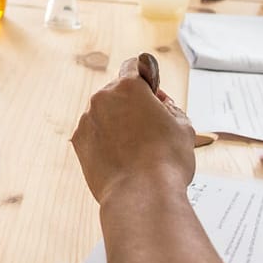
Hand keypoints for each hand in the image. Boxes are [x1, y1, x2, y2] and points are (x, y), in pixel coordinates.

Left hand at [71, 57, 194, 203]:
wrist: (142, 196)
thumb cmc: (166, 161)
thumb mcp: (183, 126)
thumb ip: (170, 107)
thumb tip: (160, 104)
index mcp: (128, 87)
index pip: (134, 66)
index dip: (147, 79)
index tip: (153, 94)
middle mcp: (102, 98)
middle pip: (117, 92)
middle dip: (132, 104)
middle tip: (150, 127)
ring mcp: (87, 120)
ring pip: (104, 113)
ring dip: (117, 123)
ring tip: (137, 149)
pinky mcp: (79, 142)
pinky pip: (94, 133)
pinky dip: (105, 140)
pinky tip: (121, 157)